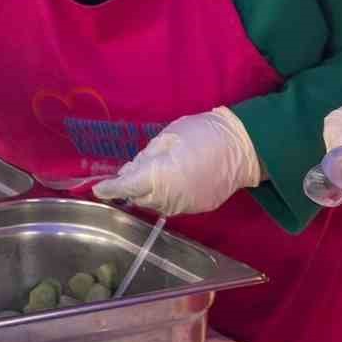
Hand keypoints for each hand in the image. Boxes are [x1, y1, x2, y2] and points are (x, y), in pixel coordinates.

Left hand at [93, 108, 261, 216]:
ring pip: (155, 205)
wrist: (243, 148)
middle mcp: (170, 197)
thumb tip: (129, 172)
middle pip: (140, 198)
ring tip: (147, 177)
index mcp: (161, 176)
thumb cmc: (202, 133)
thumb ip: (146, 157)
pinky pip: (172, 205)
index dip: (110, 188)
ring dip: (146, 194)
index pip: (128, 187)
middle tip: (127, 174)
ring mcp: (185, 206)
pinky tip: (166, 183)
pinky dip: (163, 196)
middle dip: (129, 189)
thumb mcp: (168, 136)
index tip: (97, 189)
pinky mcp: (198, 208)